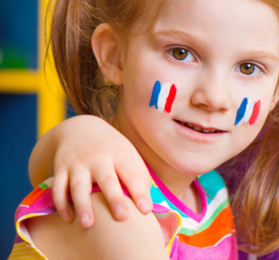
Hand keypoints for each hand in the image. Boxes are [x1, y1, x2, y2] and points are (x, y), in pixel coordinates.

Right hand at [31, 115, 151, 227]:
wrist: (79, 127)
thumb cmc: (111, 147)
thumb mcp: (129, 152)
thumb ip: (140, 174)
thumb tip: (148, 199)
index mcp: (119, 154)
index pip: (132, 174)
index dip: (139, 192)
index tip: (146, 210)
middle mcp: (98, 158)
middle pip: (107, 180)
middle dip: (114, 199)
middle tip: (122, 217)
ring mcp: (78, 163)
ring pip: (78, 186)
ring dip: (83, 206)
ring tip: (88, 225)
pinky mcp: (60, 168)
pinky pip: (58, 188)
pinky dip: (61, 203)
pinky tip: (68, 219)